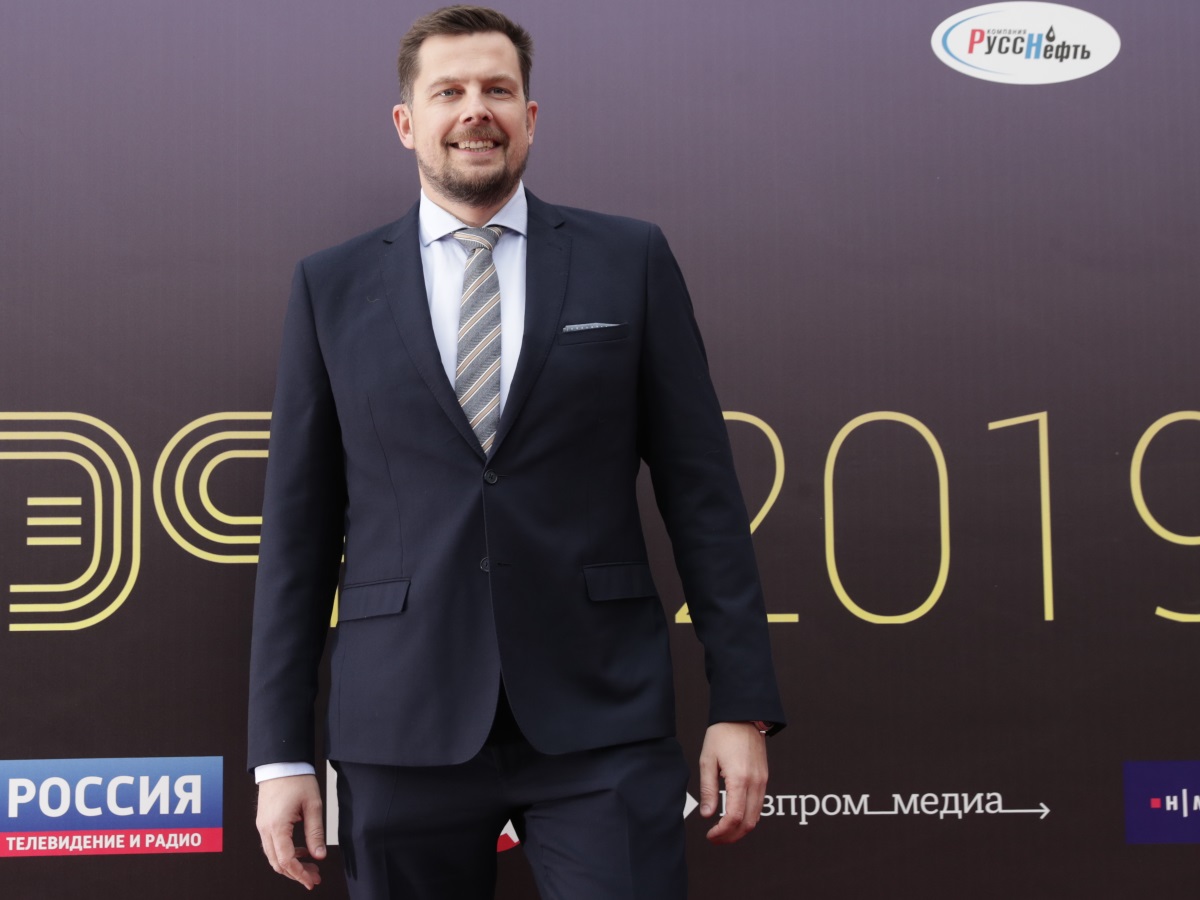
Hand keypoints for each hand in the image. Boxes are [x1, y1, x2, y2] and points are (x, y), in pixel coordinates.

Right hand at [256, 774, 326, 889]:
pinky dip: (285, 853)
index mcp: (277, 826)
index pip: (286, 860)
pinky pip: (272, 845)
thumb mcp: (313, 805)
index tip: (312, 880)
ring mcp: (262, 826)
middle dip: (296, 873)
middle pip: (277, 863)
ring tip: (311, 866)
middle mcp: (265, 829)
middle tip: (315, 877)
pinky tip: (301, 851)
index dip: (300, 874)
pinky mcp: (264, 822)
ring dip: (291, 865)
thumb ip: (316, 833)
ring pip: (273, 856)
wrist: (281, 762)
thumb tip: (320, 855)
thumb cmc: (296, 779)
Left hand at [697, 721, 767, 843]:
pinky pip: (759, 805)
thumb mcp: (707, 760)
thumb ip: (708, 789)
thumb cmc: (722, 734)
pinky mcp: (764, 778)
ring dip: (741, 829)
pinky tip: (734, 816)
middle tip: (715, 838)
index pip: (734, 817)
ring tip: (723, 831)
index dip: (722, 832)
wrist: (742, 716)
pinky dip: (748, 817)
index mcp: (739, 778)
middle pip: (748, 823)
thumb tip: (707, 814)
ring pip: (756, 816)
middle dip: (732, 836)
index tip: (710, 835)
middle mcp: (755, 782)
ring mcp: (762, 781)